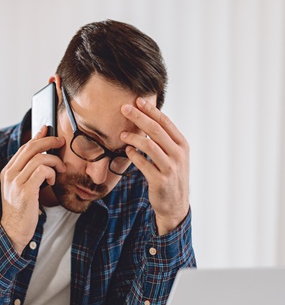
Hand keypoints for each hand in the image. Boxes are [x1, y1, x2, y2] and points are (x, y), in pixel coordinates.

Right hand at [0, 126, 65, 253]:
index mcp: (7, 172)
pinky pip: (42, 171)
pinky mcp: (25, 191)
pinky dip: (51, 173)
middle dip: (49, 141)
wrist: (14, 231)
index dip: (38, 137)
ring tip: (59, 170)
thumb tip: (43, 156)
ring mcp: (16, 182)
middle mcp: (9, 174)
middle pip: (30, 148)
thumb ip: (27, 173)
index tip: (48, 130)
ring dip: (54, 161)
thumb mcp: (21, 188)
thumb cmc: (22, 210)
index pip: (24, 148)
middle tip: (61, 142)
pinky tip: (52, 180)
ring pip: (39, 158)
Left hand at [120, 98, 189, 234]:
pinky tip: (126, 151)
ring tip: (121, 134)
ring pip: (149, 145)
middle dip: (139, 117)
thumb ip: (164, 140)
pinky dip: (133, 155)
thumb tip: (147, 120)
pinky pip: (143, 164)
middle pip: (156, 130)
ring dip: (133, 137)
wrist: (176, 204)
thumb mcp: (173, 156)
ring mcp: (170, 167)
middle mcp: (178, 154)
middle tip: (124, 108)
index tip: (137, 100)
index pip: (165, 122)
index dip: (150, 110)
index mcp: (182, 144)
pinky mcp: (160, 180)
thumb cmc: (171, 176)